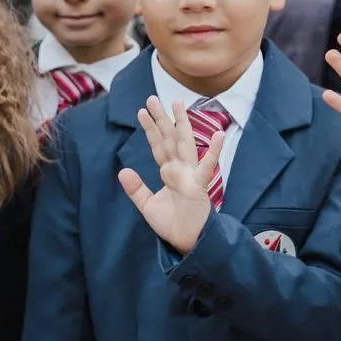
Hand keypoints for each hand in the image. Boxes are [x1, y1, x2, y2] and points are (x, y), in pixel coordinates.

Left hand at [117, 97, 225, 254]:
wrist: (188, 243)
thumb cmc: (173, 224)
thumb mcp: (147, 205)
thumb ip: (136, 188)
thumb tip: (122, 170)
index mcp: (168, 172)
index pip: (157, 145)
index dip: (150, 129)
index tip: (141, 112)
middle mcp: (180, 169)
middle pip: (169, 139)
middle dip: (162, 119)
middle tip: (153, 98)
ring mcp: (191, 175)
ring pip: (185, 144)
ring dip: (182, 124)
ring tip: (179, 104)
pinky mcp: (200, 186)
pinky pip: (207, 167)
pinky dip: (213, 151)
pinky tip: (218, 135)